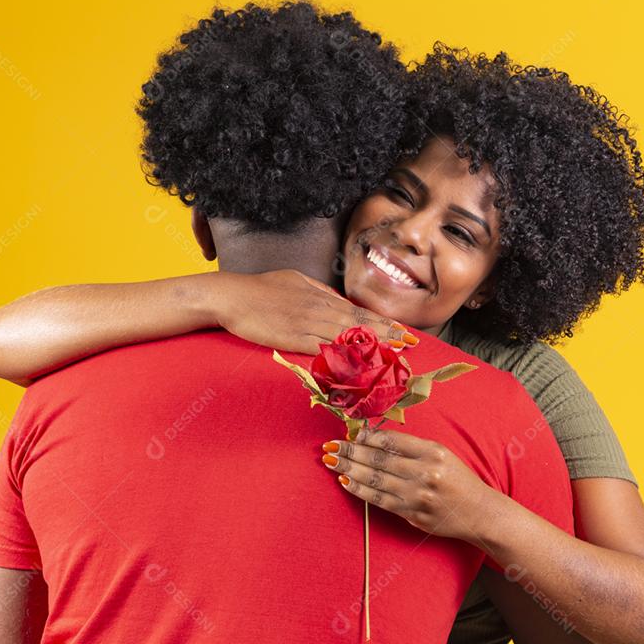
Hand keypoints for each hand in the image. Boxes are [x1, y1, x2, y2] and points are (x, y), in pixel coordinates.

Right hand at [211, 269, 418, 354]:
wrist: (232, 296)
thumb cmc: (260, 288)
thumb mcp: (295, 280)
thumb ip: (318, 290)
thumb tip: (338, 300)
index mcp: (320, 296)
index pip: (358, 311)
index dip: (383, 322)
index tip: (403, 331)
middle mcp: (319, 308)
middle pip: (360, 323)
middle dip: (388, 334)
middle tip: (411, 344)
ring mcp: (307, 323)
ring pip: (347, 336)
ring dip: (373, 346)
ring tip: (395, 354)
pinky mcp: (293, 338)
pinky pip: (323, 348)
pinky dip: (344, 355)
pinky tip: (360, 363)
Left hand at [320, 427, 496, 541]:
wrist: (479, 512)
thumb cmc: (457, 479)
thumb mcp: (441, 454)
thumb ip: (411, 448)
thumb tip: (372, 439)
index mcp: (433, 452)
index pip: (392, 440)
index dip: (367, 436)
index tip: (351, 433)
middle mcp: (425, 472)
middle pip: (379, 459)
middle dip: (350, 450)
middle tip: (329, 445)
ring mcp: (418, 495)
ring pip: (374, 479)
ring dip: (348, 468)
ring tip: (330, 460)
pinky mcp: (412, 514)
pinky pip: (378, 500)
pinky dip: (359, 489)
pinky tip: (345, 480)